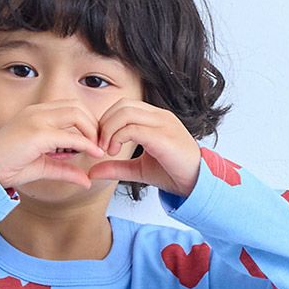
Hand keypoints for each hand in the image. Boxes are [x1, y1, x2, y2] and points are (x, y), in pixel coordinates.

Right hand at [0, 101, 107, 190]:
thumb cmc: (10, 166)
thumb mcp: (44, 167)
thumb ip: (66, 169)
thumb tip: (87, 181)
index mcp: (37, 113)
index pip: (71, 107)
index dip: (87, 122)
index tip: (94, 142)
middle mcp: (37, 111)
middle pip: (77, 107)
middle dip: (94, 125)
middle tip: (99, 145)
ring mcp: (37, 120)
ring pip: (77, 115)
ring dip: (91, 132)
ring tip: (96, 149)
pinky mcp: (37, 134)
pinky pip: (70, 136)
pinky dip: (85, 144)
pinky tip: (94, 154)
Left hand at [87, 98, 202, 197]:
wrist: (196, 183)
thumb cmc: (172, 173)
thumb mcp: (138, 170)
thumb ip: (117, 167)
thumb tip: (92, 171)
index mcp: (154, 118)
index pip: (123, 106)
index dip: (106, 122)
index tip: (100, 144)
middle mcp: (159, 116)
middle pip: (121, 105)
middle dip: (104, 124)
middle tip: (100, 147)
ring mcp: (162, 123)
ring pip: (125, 113)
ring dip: (109, 131)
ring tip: (107, 151)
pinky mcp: (163, 136)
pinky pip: (133, 128)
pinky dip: (117, 138)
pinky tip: (115, 153)